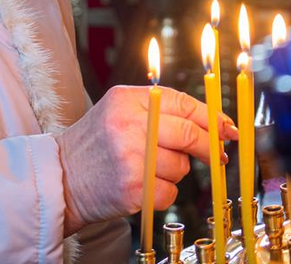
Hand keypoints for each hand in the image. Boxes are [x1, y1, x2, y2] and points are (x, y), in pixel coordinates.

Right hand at [55, 85, 237, 235]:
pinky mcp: (133, 188)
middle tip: (218, 154)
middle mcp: (129, 124)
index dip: (211, 116)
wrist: (62, 176)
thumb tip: (210, 121)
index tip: (227, 127)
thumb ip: (158, 108)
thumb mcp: (119, 109)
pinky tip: (144, 185)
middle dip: (210, 146)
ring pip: (181, 166)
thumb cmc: (96, 143)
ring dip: (176, 171)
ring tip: (151, 167)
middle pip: (189, 134)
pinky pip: (170, 192)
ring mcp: (131, 157)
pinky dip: (164, 192)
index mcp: (127, 99)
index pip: (181, 102)